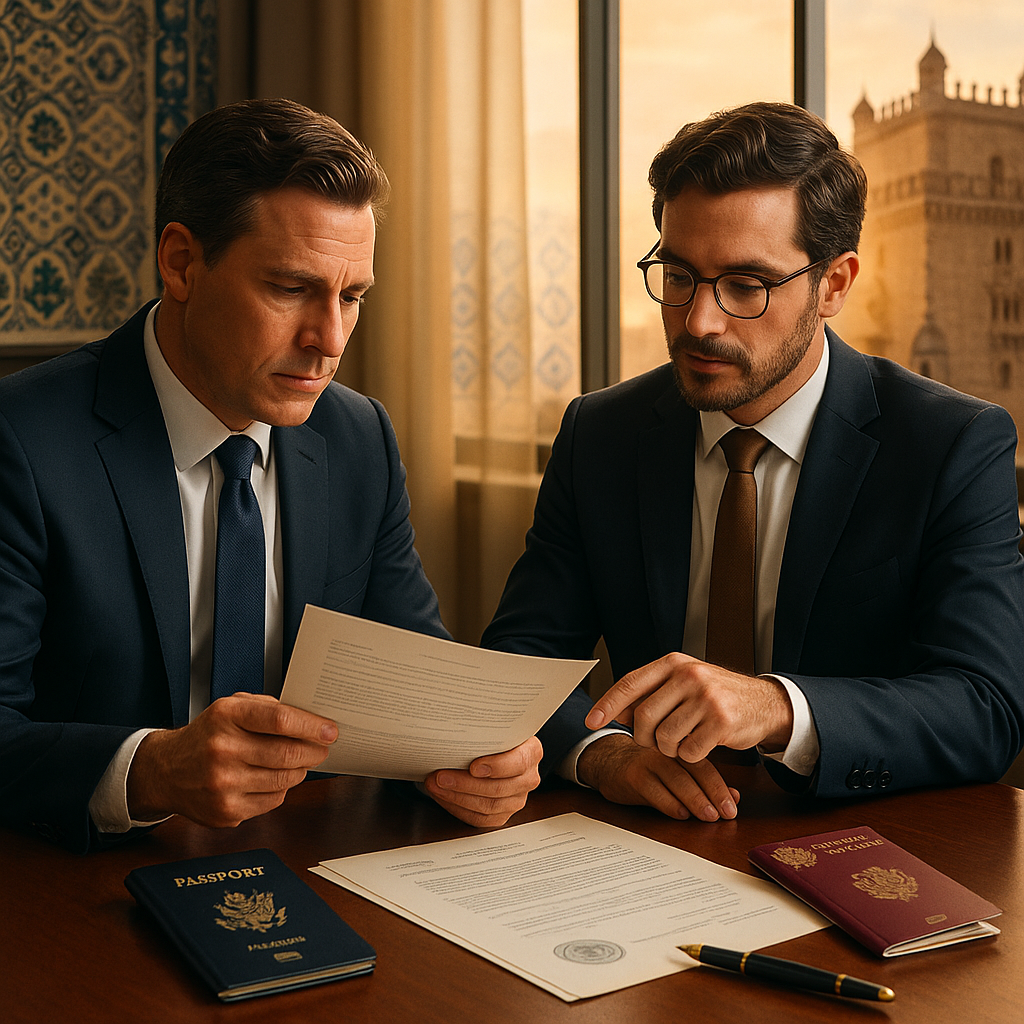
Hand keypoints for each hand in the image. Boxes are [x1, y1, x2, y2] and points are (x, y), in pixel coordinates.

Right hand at [127, 693, 337, 826]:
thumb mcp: (231, 707)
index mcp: (226, 716)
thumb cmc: (207, 735)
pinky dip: (282, 789)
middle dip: (314, 751)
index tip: (330, 730)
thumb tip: (310, 719)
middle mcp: (222, 749)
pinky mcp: (226, 811)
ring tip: (299, 761)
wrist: (166, 771)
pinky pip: (273, 800)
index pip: (280, 720)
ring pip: (285, 779)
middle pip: (287, 753)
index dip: (311, 726)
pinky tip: (274, 778)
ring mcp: (223, 784)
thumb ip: (268, 708)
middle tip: (323, 748)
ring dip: (300, 770)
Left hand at [421, 736, 541, 827]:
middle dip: (464, 784)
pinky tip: (444, 797)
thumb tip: (456, 727)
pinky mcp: (503, 814)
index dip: (496, 766)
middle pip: (498, 788)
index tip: (473, 766)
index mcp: (532, 752)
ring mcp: (517, 799)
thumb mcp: (495, 728)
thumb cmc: (493, 737)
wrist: (497, 750)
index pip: (518, 763)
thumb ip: (485, 731)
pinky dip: (458, 808)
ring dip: (456, 797)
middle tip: (440, 777)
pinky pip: (481, 819)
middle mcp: (528, 778)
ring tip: (436, 786)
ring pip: (488, 806)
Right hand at [577, 733, 738, 820]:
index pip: (704, 766)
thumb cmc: (646, 767)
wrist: (606, 760)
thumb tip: (734, 797)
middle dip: (712, 794)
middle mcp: (666, 752)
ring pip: (676, 780)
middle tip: (725, 814)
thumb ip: (703, 782)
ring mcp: (648, 762)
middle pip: (694, 771)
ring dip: (695, 800)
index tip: (732, 807)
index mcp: (679, 749)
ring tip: (708, 816)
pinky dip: (668, 803)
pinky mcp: (632, 775)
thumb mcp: (675, 770)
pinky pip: (653, 790)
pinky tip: (680, 814)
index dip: (720, 787)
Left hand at [585, 653, 792, 761]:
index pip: (630, 684)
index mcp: (674, 663)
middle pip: (643, 717)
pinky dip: (689, 755)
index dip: (607, 704)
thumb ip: (649, 695)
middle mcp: (689, 675)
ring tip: (682, 741)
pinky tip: (700, 745)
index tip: (591, 721)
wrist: (763, 703)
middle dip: (644, 737)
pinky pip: (688, 751)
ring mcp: (706, 698)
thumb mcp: (682, 685)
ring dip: (668, 749)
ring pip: (664, 738)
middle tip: (656, 741)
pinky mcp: (721, 722)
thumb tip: (614, 712)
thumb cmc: (716, 695)